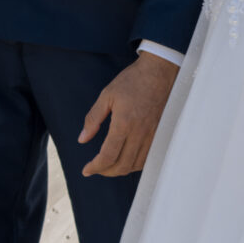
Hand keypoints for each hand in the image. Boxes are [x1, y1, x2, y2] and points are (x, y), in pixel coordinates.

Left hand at [79, 52, 178, 175]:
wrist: (160, 71)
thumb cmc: (133, 80)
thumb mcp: (107, 95)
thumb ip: (93, 119)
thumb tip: (82, 139)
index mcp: (124, 123)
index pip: (108, 155)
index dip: (95, 167)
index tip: (86, 170)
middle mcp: (140, 133)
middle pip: (122, 165)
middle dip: (106, 171)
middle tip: (96, 169)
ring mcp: (153, 135)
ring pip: (136, 164)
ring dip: (121, 169)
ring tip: (109, 165)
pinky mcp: (161, 134)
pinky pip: (148, 157)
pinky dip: (135, 164)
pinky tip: (127, 159)